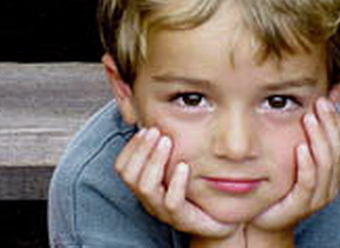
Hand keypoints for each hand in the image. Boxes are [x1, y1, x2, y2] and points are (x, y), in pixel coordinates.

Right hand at [115, 127, 238, 237]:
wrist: (217, 221)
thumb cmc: (195, 192)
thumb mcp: (178, 167)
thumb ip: (167, 150)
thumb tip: (160, 120)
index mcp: (145, 186)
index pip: (123, 167)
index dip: (131, 147)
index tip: (145, 129)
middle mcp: (150, 199)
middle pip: (130, 175)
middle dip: (141, 149)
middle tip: (156, 131)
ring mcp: (164, 211)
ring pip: (146, 187)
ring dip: (155, 160)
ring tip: (167, 142)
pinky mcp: (182, 219)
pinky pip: (172, 202)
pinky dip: (176, 182)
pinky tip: (184, 166)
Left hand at [250, 97, 339, 230]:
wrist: (268, 218)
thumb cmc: (282, 185)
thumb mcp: (296, 159)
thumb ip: (307, 138)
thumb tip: (314, 108)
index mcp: (331, 172)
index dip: (335, 121)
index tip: (324, 101)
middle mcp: (330, 184)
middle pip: (337, 151)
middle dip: (329, 124)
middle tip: (318, 104)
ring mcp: (317, 197)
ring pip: (326, 165)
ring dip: (319, 139)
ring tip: (309, 119)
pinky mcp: (301, 206)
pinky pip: (308, 183)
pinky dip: (307, 164)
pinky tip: (300, 148)